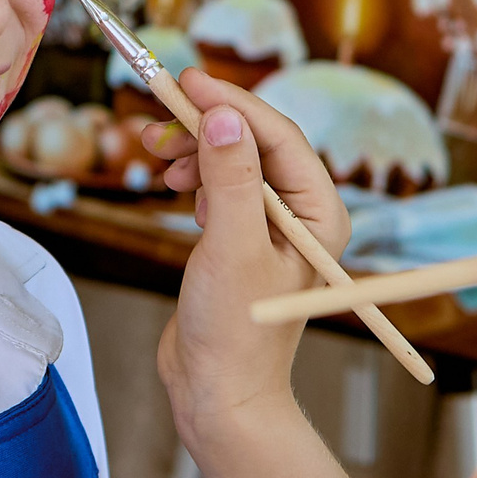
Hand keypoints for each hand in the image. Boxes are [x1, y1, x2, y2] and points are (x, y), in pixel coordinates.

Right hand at [148, 70, 350, 450]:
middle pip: (255, 142)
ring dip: (195, 148)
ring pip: (233, 161)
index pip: (280, 136)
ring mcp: (270, 227)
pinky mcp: (240, 239)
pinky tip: (173, 183)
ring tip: (157, 153)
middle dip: (208, 124)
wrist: (218, 394)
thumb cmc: (235, 334)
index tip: (188, 82)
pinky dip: (193, 174)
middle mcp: (302, 216)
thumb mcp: (230, 249)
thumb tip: (225, 118)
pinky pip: (219, 185)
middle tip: (159, 117)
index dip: (233, 104)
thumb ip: (230, 180)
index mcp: (320, 214)